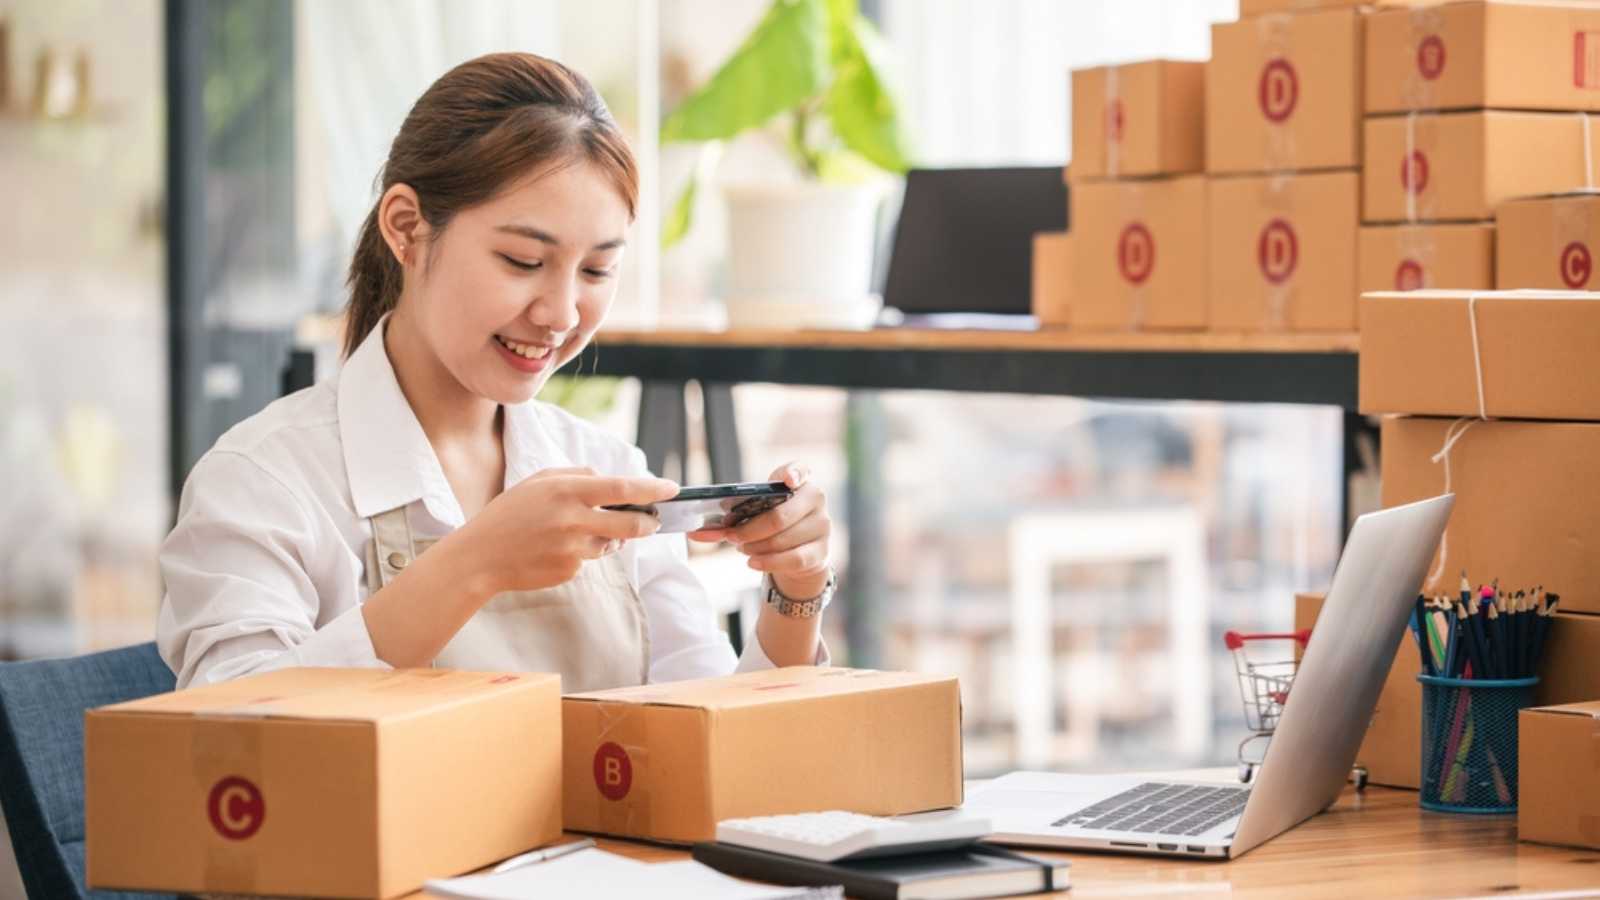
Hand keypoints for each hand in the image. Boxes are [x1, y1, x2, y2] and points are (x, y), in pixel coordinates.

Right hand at [458, 467, 676, 595]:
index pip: (623, 489)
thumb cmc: (509, 513)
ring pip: (610, 545)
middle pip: (631, 525)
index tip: (673, 489)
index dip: (652, 489)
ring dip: (608, 539)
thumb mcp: (539, 482)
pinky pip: (588, 561)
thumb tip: (608, 479)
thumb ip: (577, 476)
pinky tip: (554, 550)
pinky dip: (581, 554)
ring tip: (575, 532)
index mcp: (567, 491)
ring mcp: (572, 550)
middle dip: (648, 523)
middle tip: (652, 520)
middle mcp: (573, 521)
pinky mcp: (569, 572)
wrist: (480, 556)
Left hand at [689, 463, 831, 598]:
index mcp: (800, 481)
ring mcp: (822, 526)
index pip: (801, 470)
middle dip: (749, 529)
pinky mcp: (822, 552)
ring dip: (755, 547)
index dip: (794, 473)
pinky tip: (753, 562)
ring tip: (742, 548)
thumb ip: (731, 516)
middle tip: (731, 536)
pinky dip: (769, 562)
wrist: (801, 551)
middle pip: (779, 517)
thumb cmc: (774, 524)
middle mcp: (815, 500)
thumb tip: (694, 531)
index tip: (787, 480)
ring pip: (783, 540)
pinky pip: (793, 559)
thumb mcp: (758, 511)